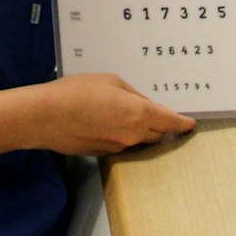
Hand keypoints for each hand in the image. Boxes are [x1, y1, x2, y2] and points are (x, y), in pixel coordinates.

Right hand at [32, 73, 196, 155]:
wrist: (46, 117)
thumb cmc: (77, 92)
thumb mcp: (110, 81)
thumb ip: (132, 94)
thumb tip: (142, 105)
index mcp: (139, 114)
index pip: (170, 122)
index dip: (182, 123)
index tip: (190, 124)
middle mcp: (132, 136)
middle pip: (156, 134)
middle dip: (160, 125)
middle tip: (156, 114)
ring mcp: (117, 148)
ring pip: (137, 140)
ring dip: (138, 130)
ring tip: (122, 114)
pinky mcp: (102, 154)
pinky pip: (119, 144)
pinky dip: (119, 134)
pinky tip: (103, 122)